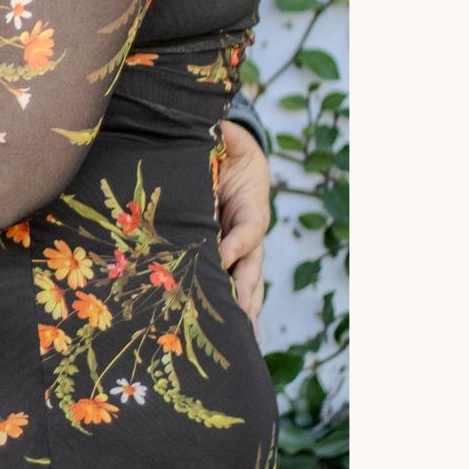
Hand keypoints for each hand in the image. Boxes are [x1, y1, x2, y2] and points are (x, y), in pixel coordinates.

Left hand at [216, 121, 271, 322]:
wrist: (237, 162)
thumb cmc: (230, 151)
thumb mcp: (229, 140)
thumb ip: (224, 136)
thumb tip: (216, 127)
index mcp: (252, 207)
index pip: (247, 230)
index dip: (235, 244)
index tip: (221, 256)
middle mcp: (250, 234)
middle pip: (251, 267)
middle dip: (244, 292)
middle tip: (236, 315)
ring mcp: (243, 252)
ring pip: (248, 286)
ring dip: (245, 312)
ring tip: (242, 341)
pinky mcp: (233, 262)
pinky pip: (237, 290)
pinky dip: (241, 315)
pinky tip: (240, 341)